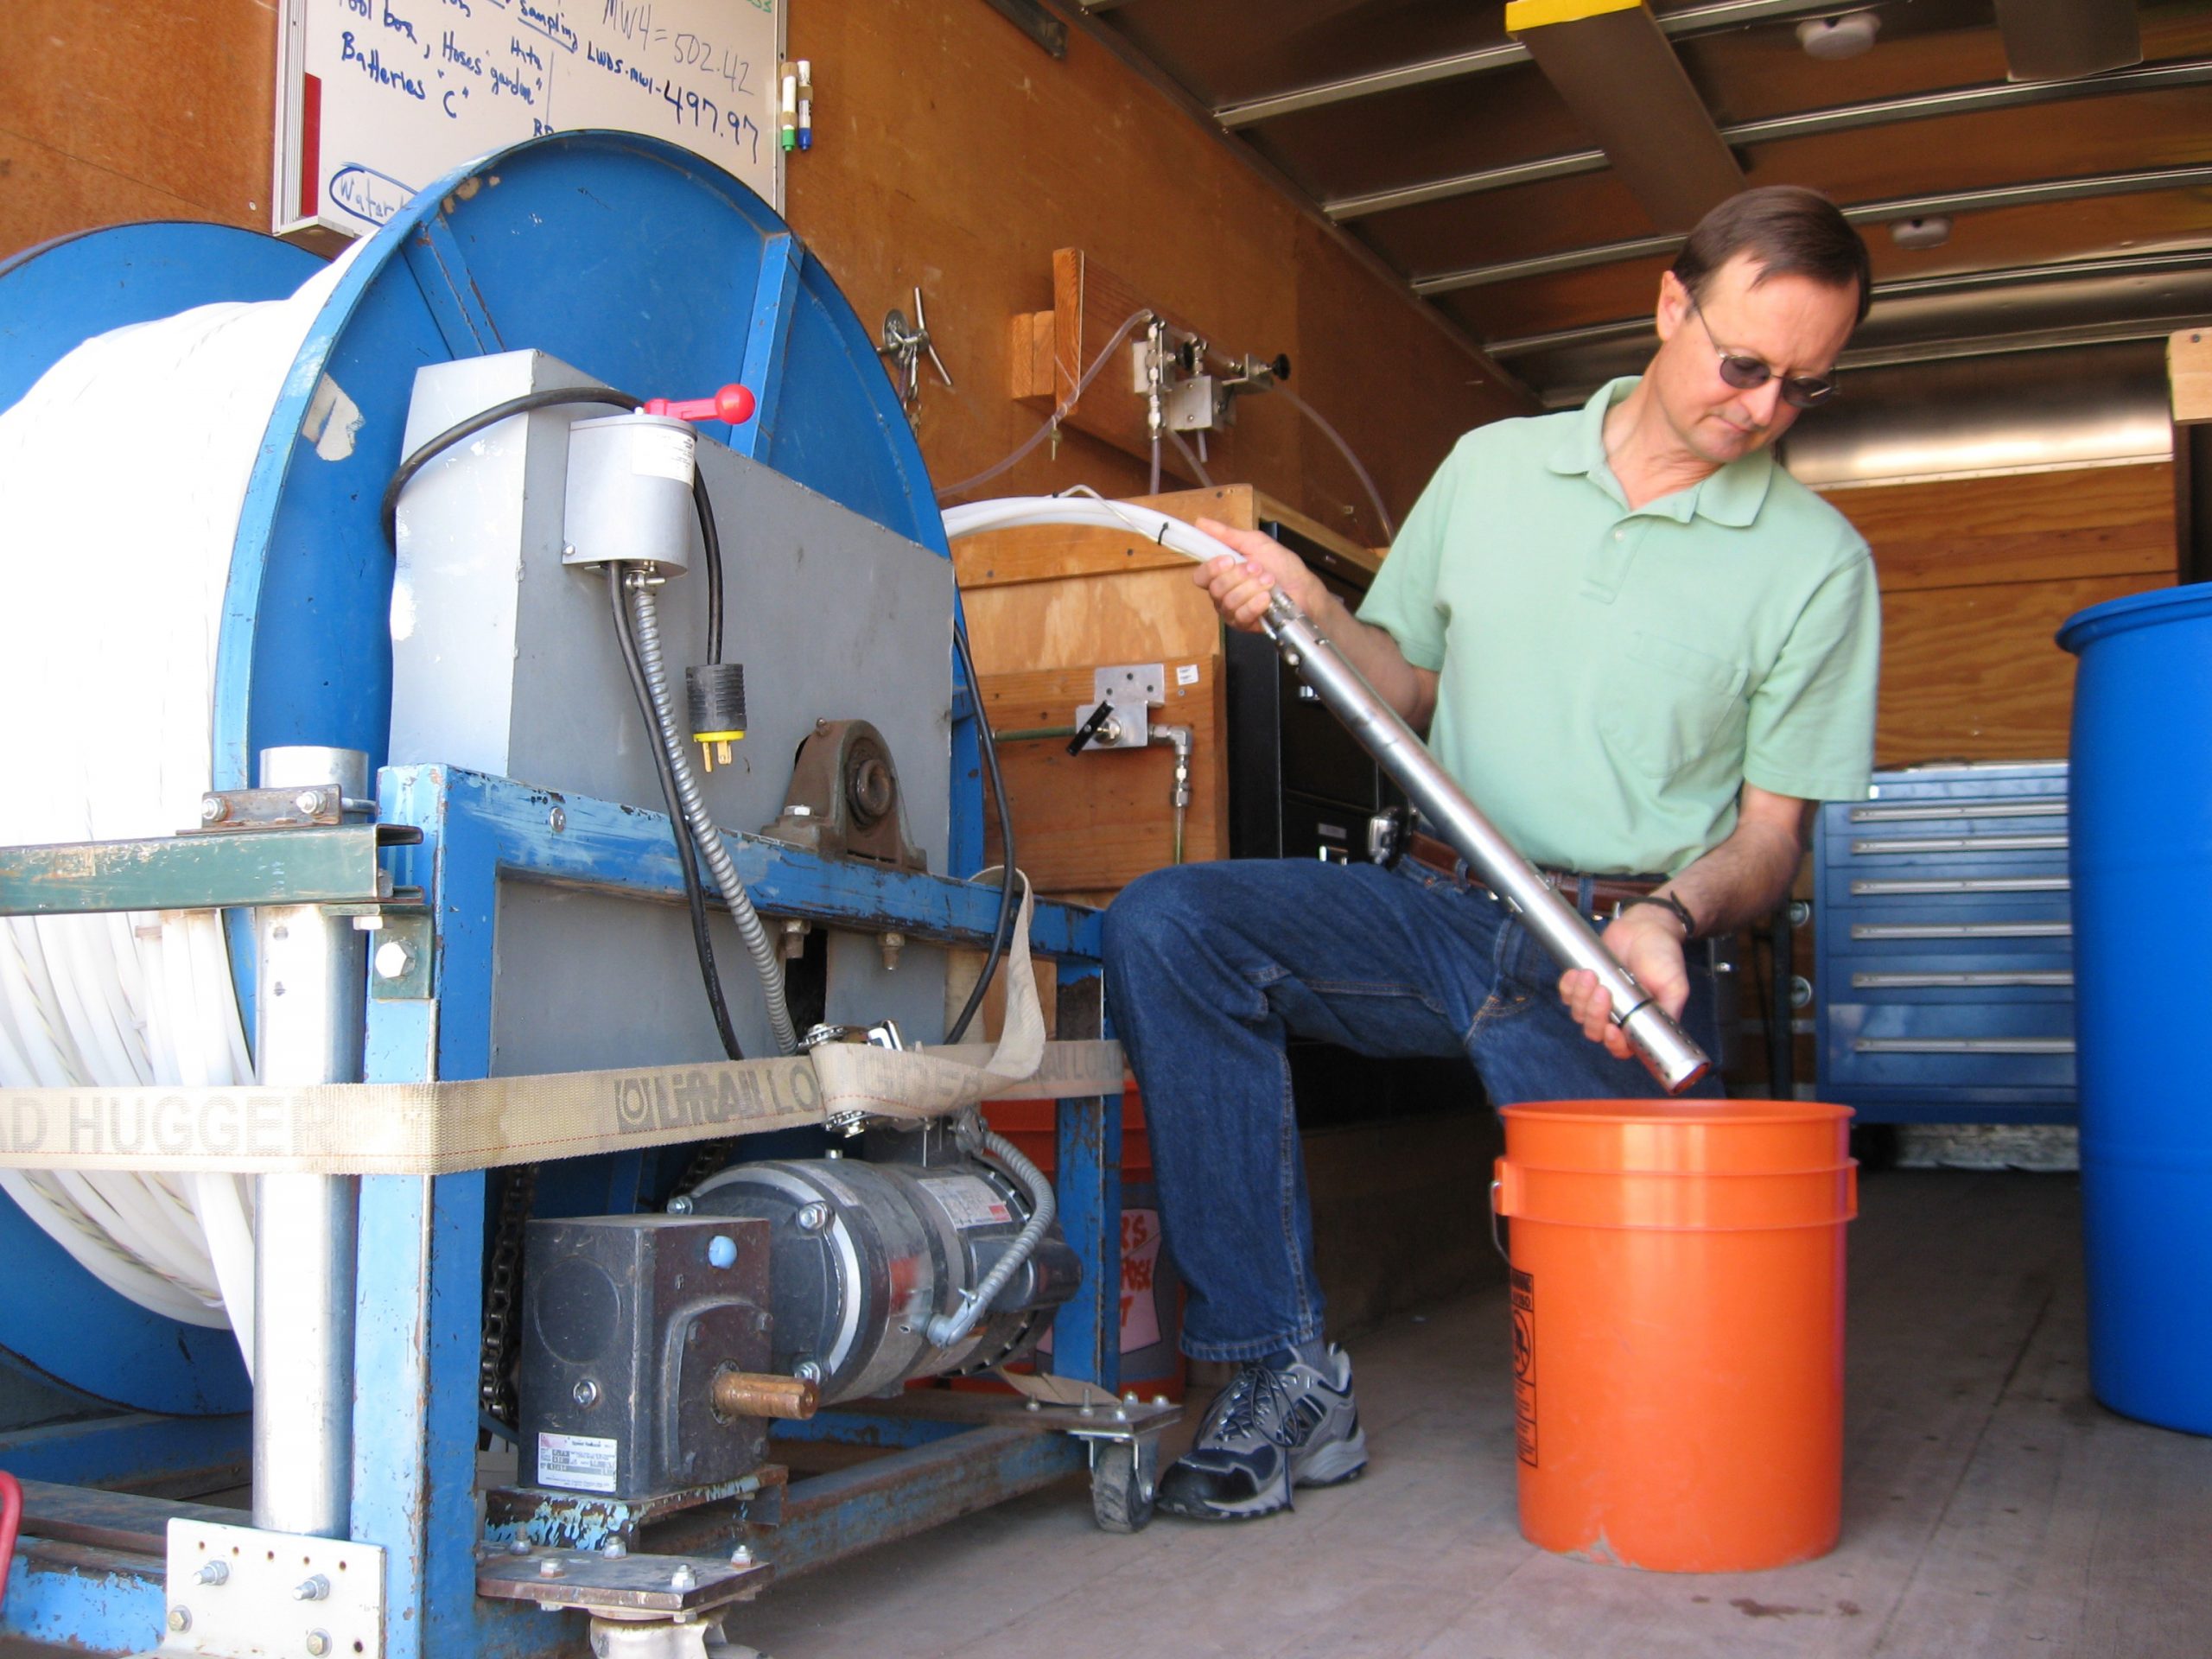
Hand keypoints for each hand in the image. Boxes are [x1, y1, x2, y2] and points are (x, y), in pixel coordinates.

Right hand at [1190, 517, 1330, 633]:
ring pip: (1228, 602)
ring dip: (1251, 588)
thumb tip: (1200, 522)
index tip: (1230, 559)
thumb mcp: (1255, 543)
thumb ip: (1227, 535)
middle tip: (1258, 568)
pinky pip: (1240, 616)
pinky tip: (1267, 598)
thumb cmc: (1281, 565)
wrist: (1303, 588)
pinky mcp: (1244, 624)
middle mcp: (1222, 593)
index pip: (1201, 576)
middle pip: (1215, 589)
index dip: (1212, 568)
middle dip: (1239, 576)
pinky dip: (1255, 604)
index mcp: (1222, 573)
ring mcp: (1232, 611)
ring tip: (1269, 580)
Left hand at [1556, 906, 1692, 1060]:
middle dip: (1595, 1015)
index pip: (1621, 1048)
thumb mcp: (1675, 985)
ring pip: (1578, 1015)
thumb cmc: (1663, 955)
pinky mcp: (1584, 984)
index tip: (1612, 1030)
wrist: (1646, 925)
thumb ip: (1669, 1010)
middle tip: (1603, 991)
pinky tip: (1577, 973)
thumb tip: (1666, 1035)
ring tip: (1591, 974)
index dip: (1613, 1044)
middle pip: (1595, 1032)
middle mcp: (1618, 1015)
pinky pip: (1567, 995)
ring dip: (1581, 997)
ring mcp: (1598, 1001)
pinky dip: (1568, 987)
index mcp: (1638, 1021)